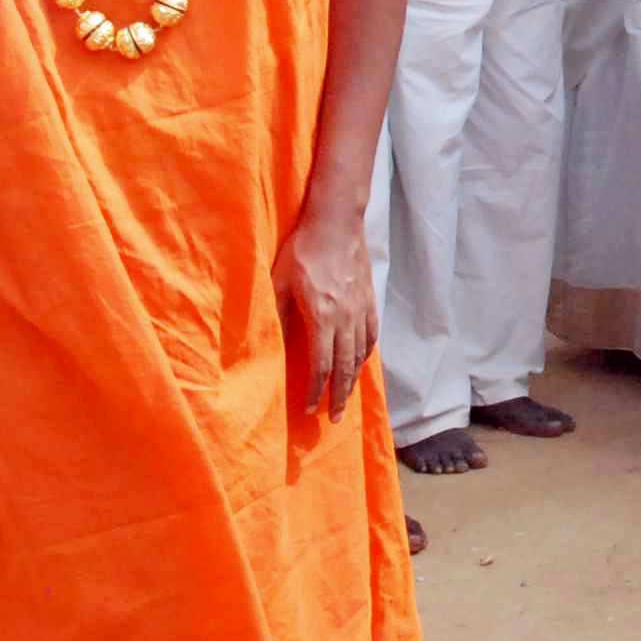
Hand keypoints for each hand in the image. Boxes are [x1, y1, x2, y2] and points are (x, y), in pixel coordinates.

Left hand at [278, 200, 375, 418]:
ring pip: (360, 354)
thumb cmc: (303, 250)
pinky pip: (371, 334)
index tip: (308, 408)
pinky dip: (365, 354)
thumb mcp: (279, 281)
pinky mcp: (369, 298)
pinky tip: (361, 362)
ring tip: (347, 398)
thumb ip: (277, 315)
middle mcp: (345, 318)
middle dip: (339, 396)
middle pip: (345, 367)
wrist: (336, 221)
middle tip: (335, 418)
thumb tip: (269, 344)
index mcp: (321, 317)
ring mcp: (361, 309)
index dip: (315, 390)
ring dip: (354, 380)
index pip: (321, 365)